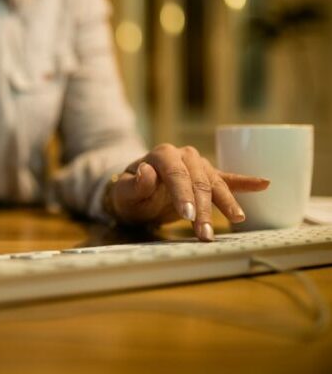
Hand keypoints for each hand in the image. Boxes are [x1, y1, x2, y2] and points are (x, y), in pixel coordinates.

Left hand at [108, 144, 269, 240]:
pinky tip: (264, 183)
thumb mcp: (123, 192)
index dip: (183, 194)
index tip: (188, 216)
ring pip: (215, 183)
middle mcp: (183, 155)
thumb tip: (147, 171)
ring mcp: (198, 165)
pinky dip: (245, 182)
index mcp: (162, 155)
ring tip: (237, 220)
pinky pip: (228, 179)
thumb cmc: (129, 194)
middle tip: (205, 233)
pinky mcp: (207, 177)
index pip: (176, 173)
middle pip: (198, 181)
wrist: (135, 194)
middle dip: (204, 208)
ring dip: (225, 203)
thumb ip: (134, 184)